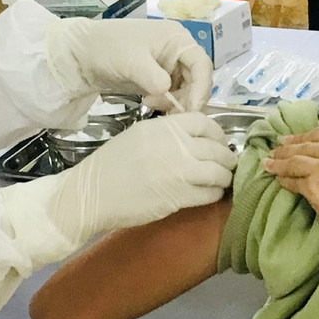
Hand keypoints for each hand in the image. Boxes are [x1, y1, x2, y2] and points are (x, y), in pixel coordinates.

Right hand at [3, 113, 235, 260]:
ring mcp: (179, 172)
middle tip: (227, 163)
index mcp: (163, 127)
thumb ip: (167, 134)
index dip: (217, 133)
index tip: (219, 141)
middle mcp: (175, 145)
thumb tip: (196, 139)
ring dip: (225, 177)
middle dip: (227, 157)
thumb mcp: (138, 135)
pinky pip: (209, 193)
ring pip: (219, 172)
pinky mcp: (179, 197)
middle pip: (217, 148)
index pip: (204, 122)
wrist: (91, 194)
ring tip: (223, 180)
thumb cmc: (110, 165)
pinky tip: (210, 194)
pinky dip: (214, 194)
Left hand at [47, 17, 212, 112]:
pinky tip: (149, 103)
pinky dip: (166, 102)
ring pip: (186, 88)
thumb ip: (152, 77)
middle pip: (197, 78)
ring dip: (176, 101)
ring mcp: (168, 64)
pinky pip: (172, 93)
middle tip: (172, 113)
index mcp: (177, 38)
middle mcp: (177, 49)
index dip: (201, 88)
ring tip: (153, 105)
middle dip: (188, 98)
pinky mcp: (157, 77)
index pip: (202, 64)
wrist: (81, 54)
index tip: (191, 109)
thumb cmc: (108, 48)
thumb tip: (167, 91)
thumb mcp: (131, 62)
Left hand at [260, 125, 318, 237]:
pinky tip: (279, 180)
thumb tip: (307, 137)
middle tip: (273, 152)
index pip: (317, 132)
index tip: (285, 139)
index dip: (298, 137)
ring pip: (294, 162)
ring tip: (268, 164)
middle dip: (285, 150)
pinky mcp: (314, 185)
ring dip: (279, 164)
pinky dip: (284, 181)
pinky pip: (293, 181)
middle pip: (304, 146)